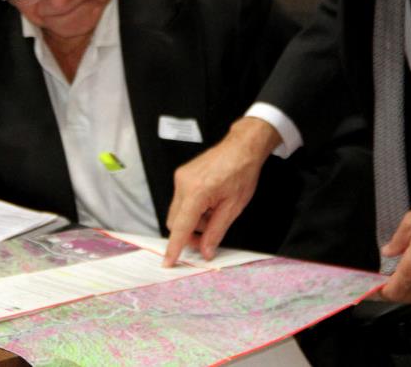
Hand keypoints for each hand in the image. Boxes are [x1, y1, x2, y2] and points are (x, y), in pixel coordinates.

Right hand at [163, 117, 279, 265]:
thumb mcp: (233, 207)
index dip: (174, 247)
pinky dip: (192, 210)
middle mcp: (183, 184)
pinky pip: (181, 200)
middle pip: (174, 221)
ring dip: (191, 222)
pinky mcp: (182, 175)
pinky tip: (209, 206)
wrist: (242, 147)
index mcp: (196, 192)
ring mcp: (180, 178)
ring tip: (213, 216)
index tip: (168, 263)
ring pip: (177, 211)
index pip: (180, 227)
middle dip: (188, 235)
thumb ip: (216, 231)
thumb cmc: (242, 173)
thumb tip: (206, 251)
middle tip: (206, 241)